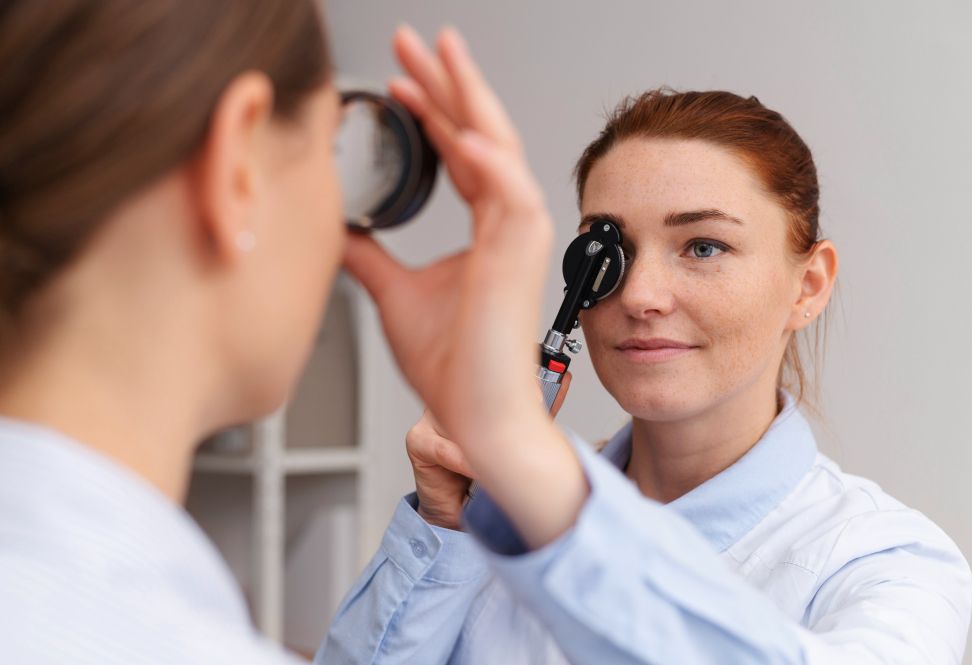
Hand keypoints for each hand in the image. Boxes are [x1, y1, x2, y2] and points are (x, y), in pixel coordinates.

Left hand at [345, 26, 587, 547]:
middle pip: (479, 131)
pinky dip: (488, 161)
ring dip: (467, 98)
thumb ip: (370, 254)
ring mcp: (517, 235)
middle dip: (447, 81)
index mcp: (484, 226)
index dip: (432, 109)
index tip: (400, 79)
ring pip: (497, 146)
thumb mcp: (392, 292)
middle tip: (417, 40)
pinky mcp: (520, 255)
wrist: (475, 413)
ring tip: (438, 55)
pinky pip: (510, 193)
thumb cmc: (452, 364)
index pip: (460, 149)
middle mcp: (504, 221)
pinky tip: (462, 131)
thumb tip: (335, 227)